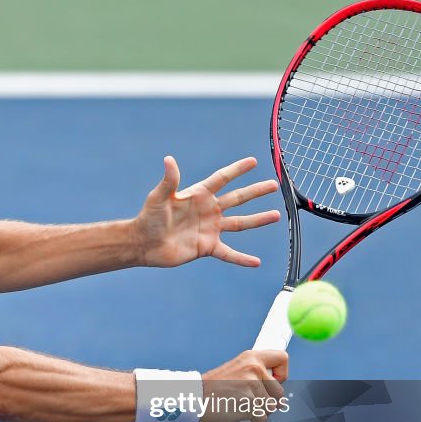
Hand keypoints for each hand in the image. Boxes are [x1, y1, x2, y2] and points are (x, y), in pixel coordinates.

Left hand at [135, 155, 280, 267]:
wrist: (144, 244)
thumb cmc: (149, 218)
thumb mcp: (159, 197)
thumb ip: (169, 180)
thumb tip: (168, 159)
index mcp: (199, 194)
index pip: (222, 179)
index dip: (237, 170)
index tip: (253, 161)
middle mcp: (208, 210)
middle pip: (237, 198)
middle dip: (256, 191)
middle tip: (274, 185)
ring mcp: (210, 228)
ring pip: (239, 223)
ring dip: (258, 220)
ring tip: (276, 215)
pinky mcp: (207, 247)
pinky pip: (229, 253)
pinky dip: (242, 258)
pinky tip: (256, 262)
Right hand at [198, 349, 288, 421]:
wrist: (191, 398)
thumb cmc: (211, 389)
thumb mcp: (234, 372)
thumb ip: (255, 377)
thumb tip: (279, 397)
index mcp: (251, 358)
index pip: (282, 358)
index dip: (281, 374)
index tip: (272, 382)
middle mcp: (254, 369)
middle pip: (279, 393)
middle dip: (267, 402)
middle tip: (245, 402)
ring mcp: (252, 387)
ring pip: (270, 409)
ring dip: (257, 414)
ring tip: (237, 409)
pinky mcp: (250, 405)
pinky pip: (261, 420)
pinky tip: (237, 419)